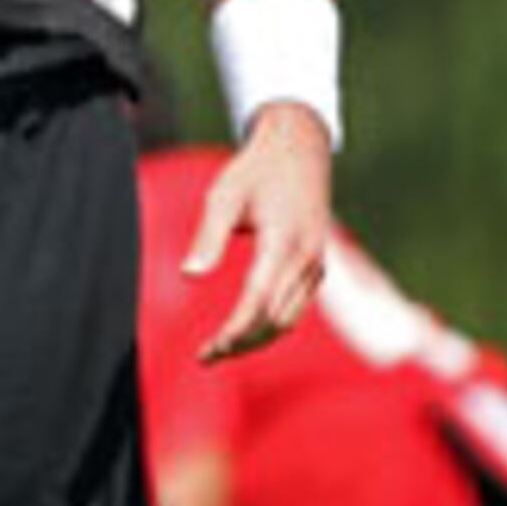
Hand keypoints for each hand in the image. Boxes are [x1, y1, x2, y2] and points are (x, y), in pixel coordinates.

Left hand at [184, 108, 333, 360]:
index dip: (236, 329)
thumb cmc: (256, 171)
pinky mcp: (316, 265)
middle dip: (242, 342)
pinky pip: (295, 307)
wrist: (300, 148)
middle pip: (275, 319)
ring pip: (288, 318)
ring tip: (218, 350)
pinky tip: (243, 332)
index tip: (211, 349)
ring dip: (256, 339)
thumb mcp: (223, 195)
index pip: (259, 299)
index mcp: (284, 240)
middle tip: (205, 356)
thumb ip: (208, 237)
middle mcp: (307, 257)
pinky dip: (270, 325)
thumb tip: (190, 276)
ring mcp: (316, 263)